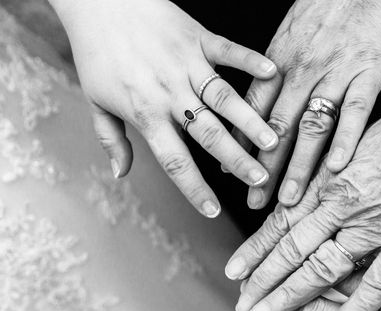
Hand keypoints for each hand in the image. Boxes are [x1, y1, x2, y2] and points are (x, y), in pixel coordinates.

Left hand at [50, 0, 279, 216]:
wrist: (96, 0)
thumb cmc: (95, 52)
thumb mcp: (95, 101)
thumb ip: (111, 140)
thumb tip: (121, 174)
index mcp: (146, 113)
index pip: (174, 161)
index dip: (194, 189)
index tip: (213, 211)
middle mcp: (170, 93)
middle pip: (208, 134)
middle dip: (236, 159)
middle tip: (260, 179)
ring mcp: (187, 65)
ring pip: (224, 98)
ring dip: (250, 120)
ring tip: (274, 140)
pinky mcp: (198, 38)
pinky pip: (228, 51)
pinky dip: (250, 60)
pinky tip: (273, 73)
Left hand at [227, 62, 380, 310]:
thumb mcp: (354, 145)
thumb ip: (329, 177)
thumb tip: (303, 197)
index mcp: (329, 181)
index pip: (282, 222)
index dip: (255, 250)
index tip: (233, 273)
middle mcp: (344, 205)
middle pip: (292, 249)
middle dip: (262, 280)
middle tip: (240, 306)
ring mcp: (376, 224)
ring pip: (323, 266)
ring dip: (290, 295)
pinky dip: (358, 305)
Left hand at [232, 0, 380, 208]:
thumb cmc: (325, 8)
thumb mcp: (286, 36)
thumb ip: (269, 74)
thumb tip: (249, 109)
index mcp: (278, 63)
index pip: (253, 112)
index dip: (241, 147)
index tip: (232, 177)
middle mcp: (301, 72)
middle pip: (277, 129)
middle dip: (264, 169)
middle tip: (255, 204)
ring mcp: (335, 73)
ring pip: (312, 126)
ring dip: (299, 166)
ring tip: (290, 200)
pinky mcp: (368, 73)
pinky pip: (355, 111)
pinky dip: (346, 140)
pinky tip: (338, 167)